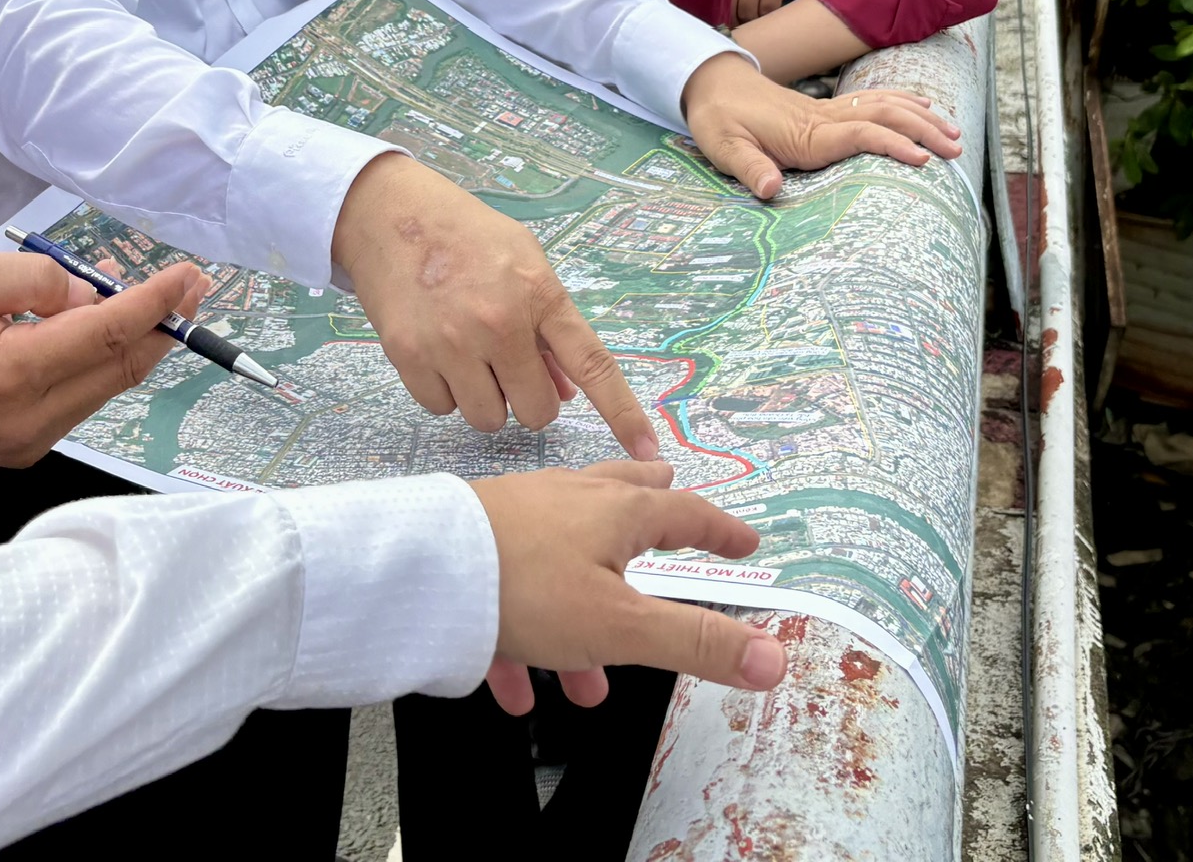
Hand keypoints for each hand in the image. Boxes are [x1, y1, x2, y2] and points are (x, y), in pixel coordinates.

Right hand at [0, 253, 208, 465]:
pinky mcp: (21, 449)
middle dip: (163, 325)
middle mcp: (25, 421)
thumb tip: (87, 296)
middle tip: (194, 285)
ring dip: (137, 345)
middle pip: (119, 369)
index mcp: (10, 375)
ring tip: (161, 301)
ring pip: (105, 388)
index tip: (187, 276)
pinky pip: (80, 401)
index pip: (105, 335)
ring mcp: (25, 443)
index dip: (154, 303)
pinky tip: (108, 332)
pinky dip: (102, 366)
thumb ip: (30, 282)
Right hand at [334, 153, 657, 458]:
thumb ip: (550, 328)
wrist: (392, 216)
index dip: (623, 412)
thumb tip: (566, 392)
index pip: (592, 364)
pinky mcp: (409, 356)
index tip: (650, 449)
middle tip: (509, 366)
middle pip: (536, 411)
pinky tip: (439, 353)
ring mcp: (451, 342)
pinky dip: (444, 392)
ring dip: (486, 399)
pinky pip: (442, 408)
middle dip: (528, 398)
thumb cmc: (469, 237)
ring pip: (488, 418)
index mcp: (539, 294)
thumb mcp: (526, 263)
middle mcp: (499, 323)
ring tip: (471, 356)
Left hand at [472, 461, 786, 711]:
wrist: (416, 570)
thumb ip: (696, 643)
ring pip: (567, 558)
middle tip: (676, 525)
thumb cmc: (526, 586)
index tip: (745, 544)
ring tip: (591, 679)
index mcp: (615, 512)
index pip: (684, 513)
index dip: (719, 531)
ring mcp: (518, 517)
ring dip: (585, 615)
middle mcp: (570, 501)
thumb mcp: (622, 626)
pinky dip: (523, 641)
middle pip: (624, 501)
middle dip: (654, 521)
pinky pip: (510, 594)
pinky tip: (518, 691)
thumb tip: (775, 658)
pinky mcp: (476, 543)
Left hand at [681, 51, 961, 199]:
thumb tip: (771, 188)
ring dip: (919, 117)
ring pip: (883, 106)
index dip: (892, 144)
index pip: (860, 134)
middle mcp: (823, 118)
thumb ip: (748, 168)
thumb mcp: (722, 146)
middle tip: (956, 149)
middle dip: (922, 131)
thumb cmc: (717, 118)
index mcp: (805, 134)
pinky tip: (922, 109)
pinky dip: (901, 102)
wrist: (709, 82)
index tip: (923, 160)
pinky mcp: (824, 110)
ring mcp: (826, 111)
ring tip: (954, 134)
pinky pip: (871, 101)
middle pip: (883, 116)